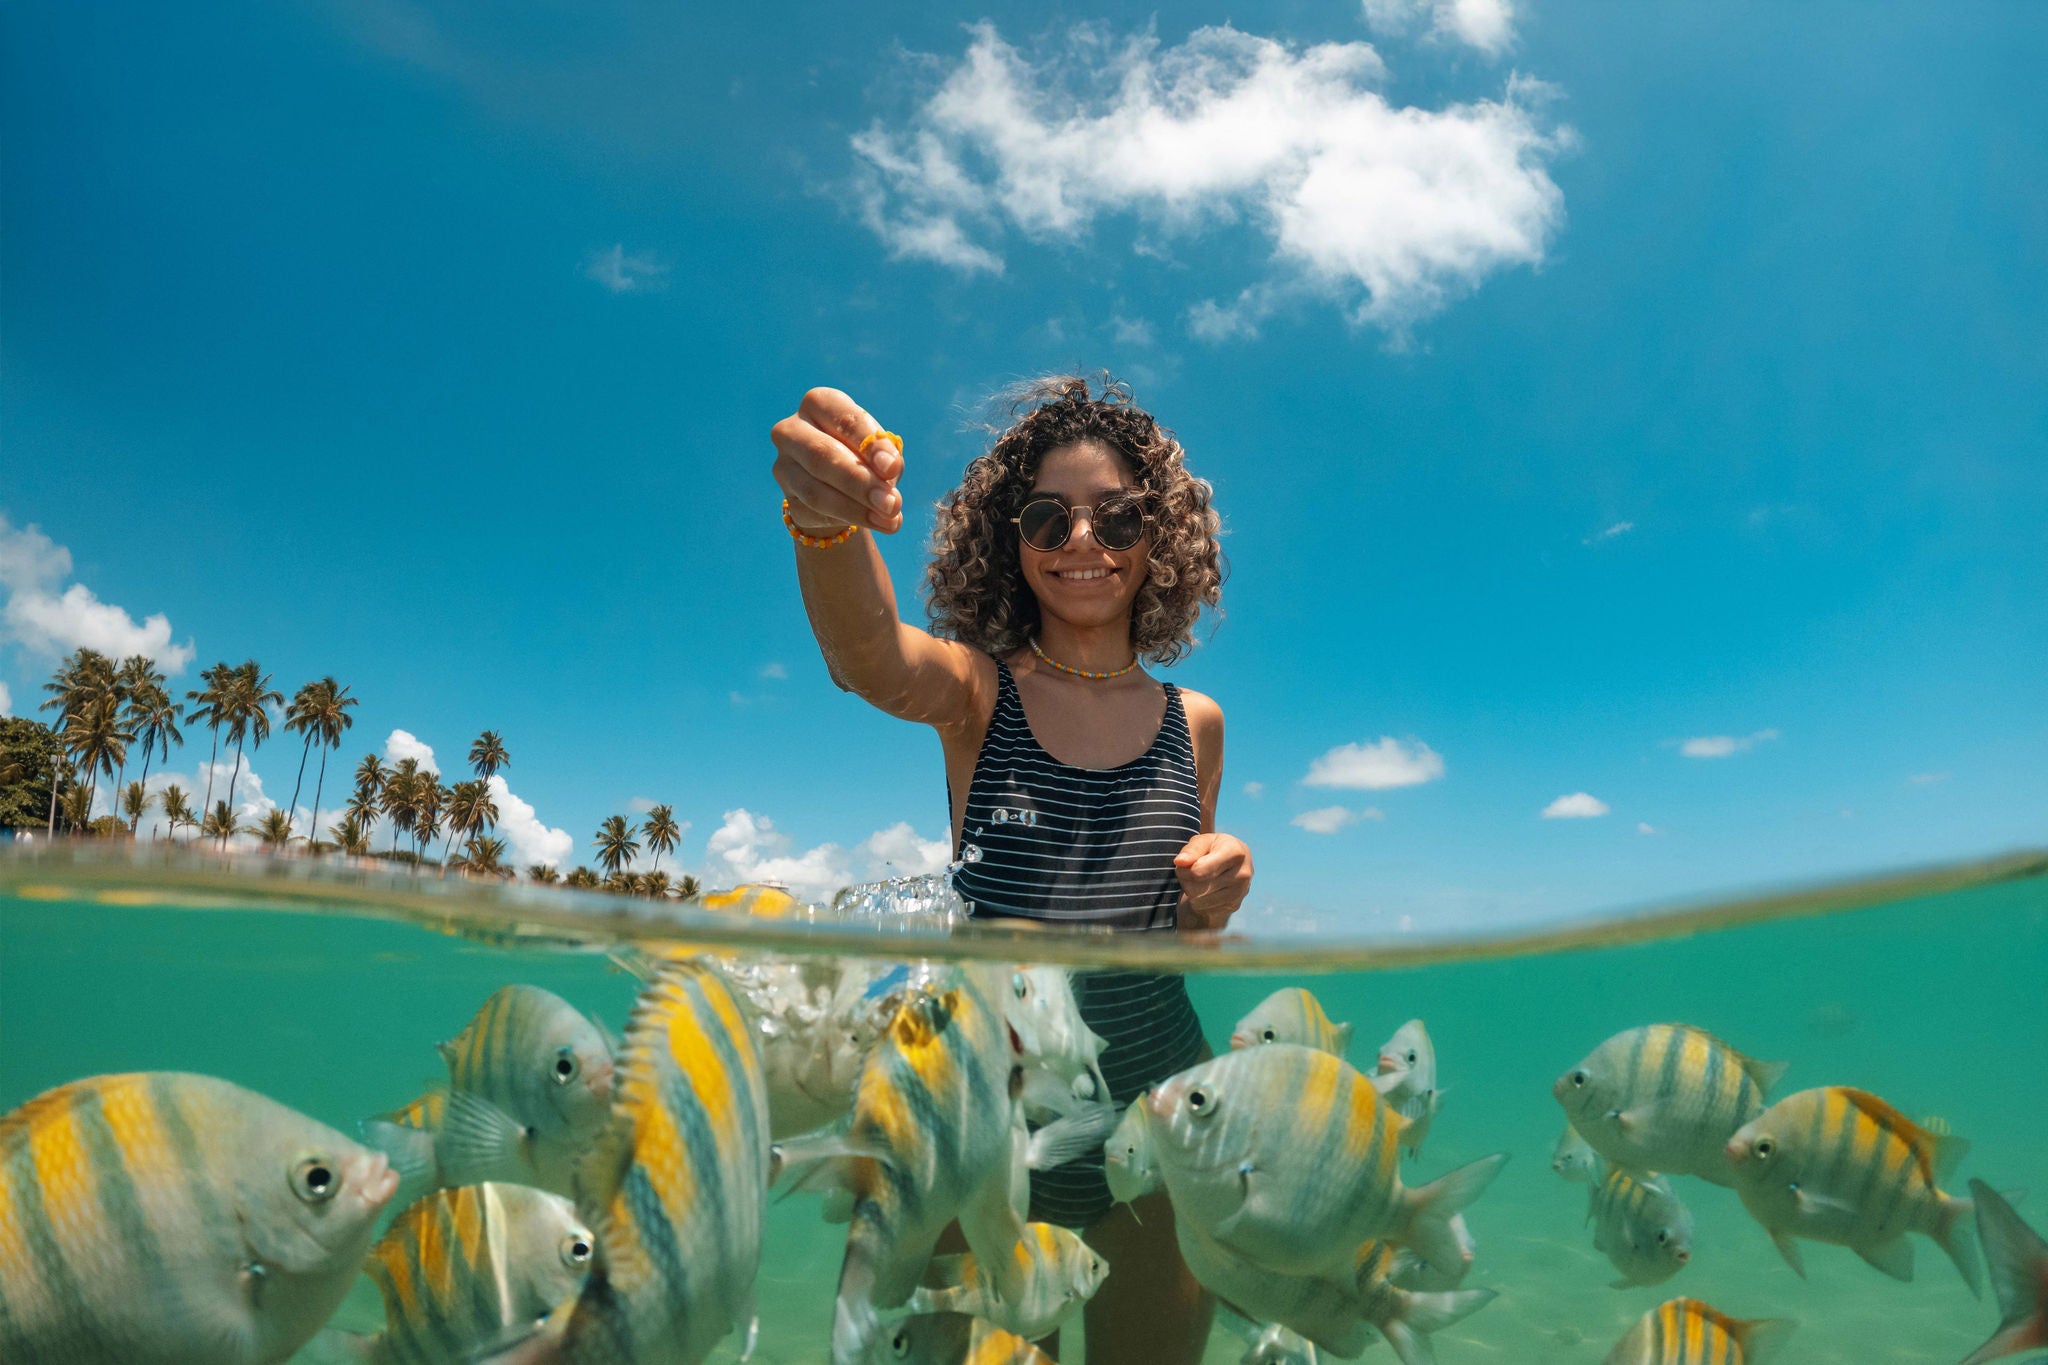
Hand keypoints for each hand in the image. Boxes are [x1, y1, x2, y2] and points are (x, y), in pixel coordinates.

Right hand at [770, 387, 905, 534]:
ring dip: (856, 509)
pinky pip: (814, 513)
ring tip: (890, 520)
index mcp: (819, 404)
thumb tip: (888, 479)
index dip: (870, 445)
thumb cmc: (865, 457)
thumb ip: (887, 460)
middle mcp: (792, 430)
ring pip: (815, 491)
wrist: (840, 487)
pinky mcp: (786, 498)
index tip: (892, 468)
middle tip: (891, 503)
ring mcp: (783, 465)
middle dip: (860, 483)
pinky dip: (846, 520)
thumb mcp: (881, 452)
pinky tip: (873, 523)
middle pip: (822, 456)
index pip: (844, 421)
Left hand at [1173, 831, 1252, 931]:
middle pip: (1197, 887)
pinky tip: (1206, 889)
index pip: (1198, 871)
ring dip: (1192, 891)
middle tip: (1190, 871)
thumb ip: (1191, 850)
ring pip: (1199, 900)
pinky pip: (1205, 908)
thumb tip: (1180, 862)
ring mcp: (1240, 892)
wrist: (1235, 863)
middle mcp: (1242, 873)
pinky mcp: (1235, 905)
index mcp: (1235, 851)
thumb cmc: (1215, 848)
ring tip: (1199, 879)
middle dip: (1186, 880)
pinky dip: (1200, 900)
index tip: (1185, 863)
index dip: (1185, 869)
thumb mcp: (1203, 841)